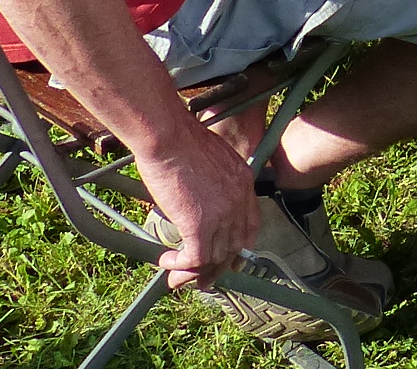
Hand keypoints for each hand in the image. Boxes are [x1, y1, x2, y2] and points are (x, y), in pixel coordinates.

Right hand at [141, 126, 262, 291]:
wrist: (168, 136)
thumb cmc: (181, 140)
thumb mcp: (210, 158)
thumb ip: (214, 179)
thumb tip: (200, 194)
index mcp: (243, 182)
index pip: (250, 225)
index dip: (240, 247)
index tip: (231, 261)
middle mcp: (238, 201)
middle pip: (234, 246)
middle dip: (218, 268)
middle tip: (202, 281)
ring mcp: (222, 215)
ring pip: (214, 257)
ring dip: (194, 272)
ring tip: (176, 277)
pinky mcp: (200, 226)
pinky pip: (195, 259)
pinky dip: (180, 266)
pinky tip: (166, 262)